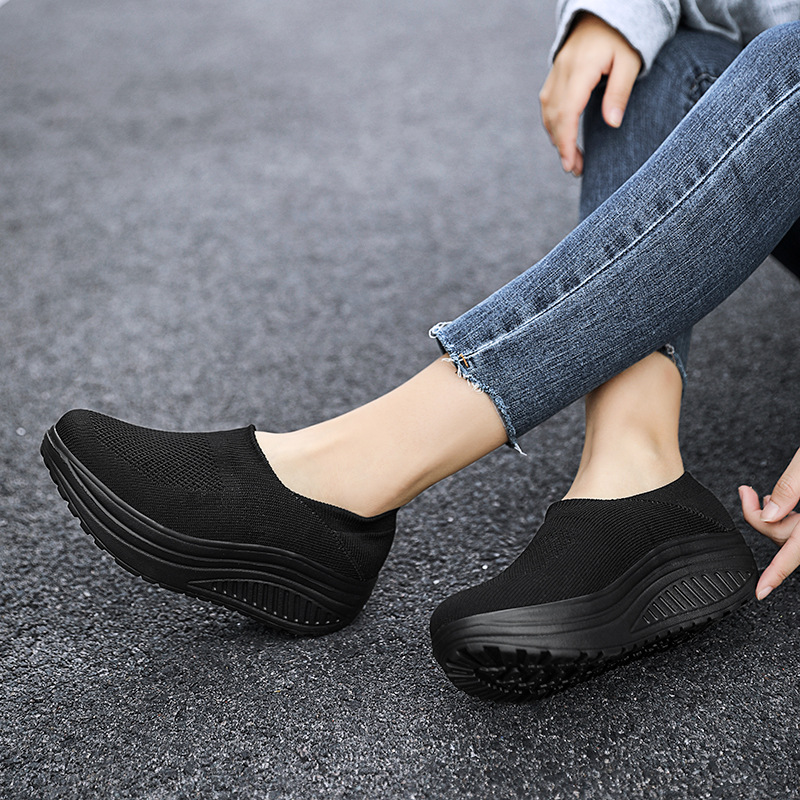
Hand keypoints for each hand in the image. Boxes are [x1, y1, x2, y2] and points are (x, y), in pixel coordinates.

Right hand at [539, 13, 641, 175]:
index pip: (567, 113)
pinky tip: (563, 137)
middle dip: (562, 146)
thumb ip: (619, 93)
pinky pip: (547, 104)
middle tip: (575, 169)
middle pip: (554, 117)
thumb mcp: (630, 62)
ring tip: (571, 157)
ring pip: (548, 112)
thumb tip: (612, 124)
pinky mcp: (554, 74)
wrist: (603, 11)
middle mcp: (562, 72)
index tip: (569, 164)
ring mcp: (555, 72)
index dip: (566, 142)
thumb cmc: (622, 36)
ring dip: (556, 137)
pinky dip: (553, 124)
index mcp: (580, 69)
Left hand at [739, 446, 799, 598]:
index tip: (759, 591)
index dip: (776, 574)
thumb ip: (790, 488)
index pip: (796, 552)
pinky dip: (789, 514)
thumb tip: (769, 515)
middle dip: (763, 519)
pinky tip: (781, 500)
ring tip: (757, 493)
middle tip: (746, 493)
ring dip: (776, 515)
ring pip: (796, 531)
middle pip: (790, 538)